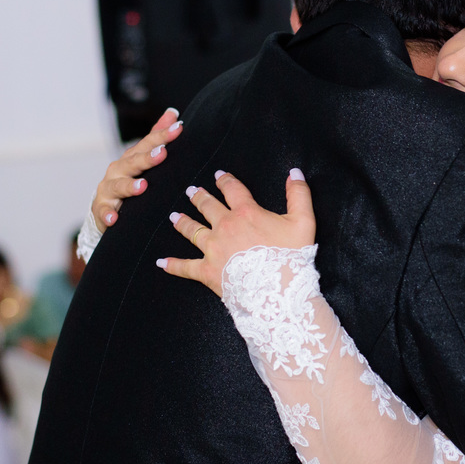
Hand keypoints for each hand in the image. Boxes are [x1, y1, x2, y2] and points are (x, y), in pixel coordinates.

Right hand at [91, 108, 182, 230]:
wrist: (104, 208)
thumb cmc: (128, 179)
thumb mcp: (142, 158)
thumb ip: (156, 136)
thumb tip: (173, 113)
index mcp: (131, 157)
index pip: (148, 143)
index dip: (163, 135)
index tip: (179, 128)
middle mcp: (118, 170)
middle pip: (133, 162)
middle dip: (148, 158)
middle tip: (163, 153)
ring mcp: (108, 189)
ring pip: (118, 186)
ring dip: (129, 186)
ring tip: (143, 186)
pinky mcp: (102, 208)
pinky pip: (104, 212)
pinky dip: (108, 215)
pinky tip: (114, 219)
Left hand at [159, 169, 315, 297]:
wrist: (277, 290)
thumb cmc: (292, 256)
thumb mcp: (303, 221)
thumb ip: (299, 194)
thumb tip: (295, 172)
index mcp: (246, 212)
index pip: (233, 189)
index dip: (225, 180)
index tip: (219, 175)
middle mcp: (224, 227)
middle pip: (207, 206)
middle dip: (199, 196)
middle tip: (191, 191)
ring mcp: (212, 249)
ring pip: (192, 231)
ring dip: (183, 222)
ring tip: (174, 216)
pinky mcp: (206, 271)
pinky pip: (185, 267)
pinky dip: (172, 265)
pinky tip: (161, 262)